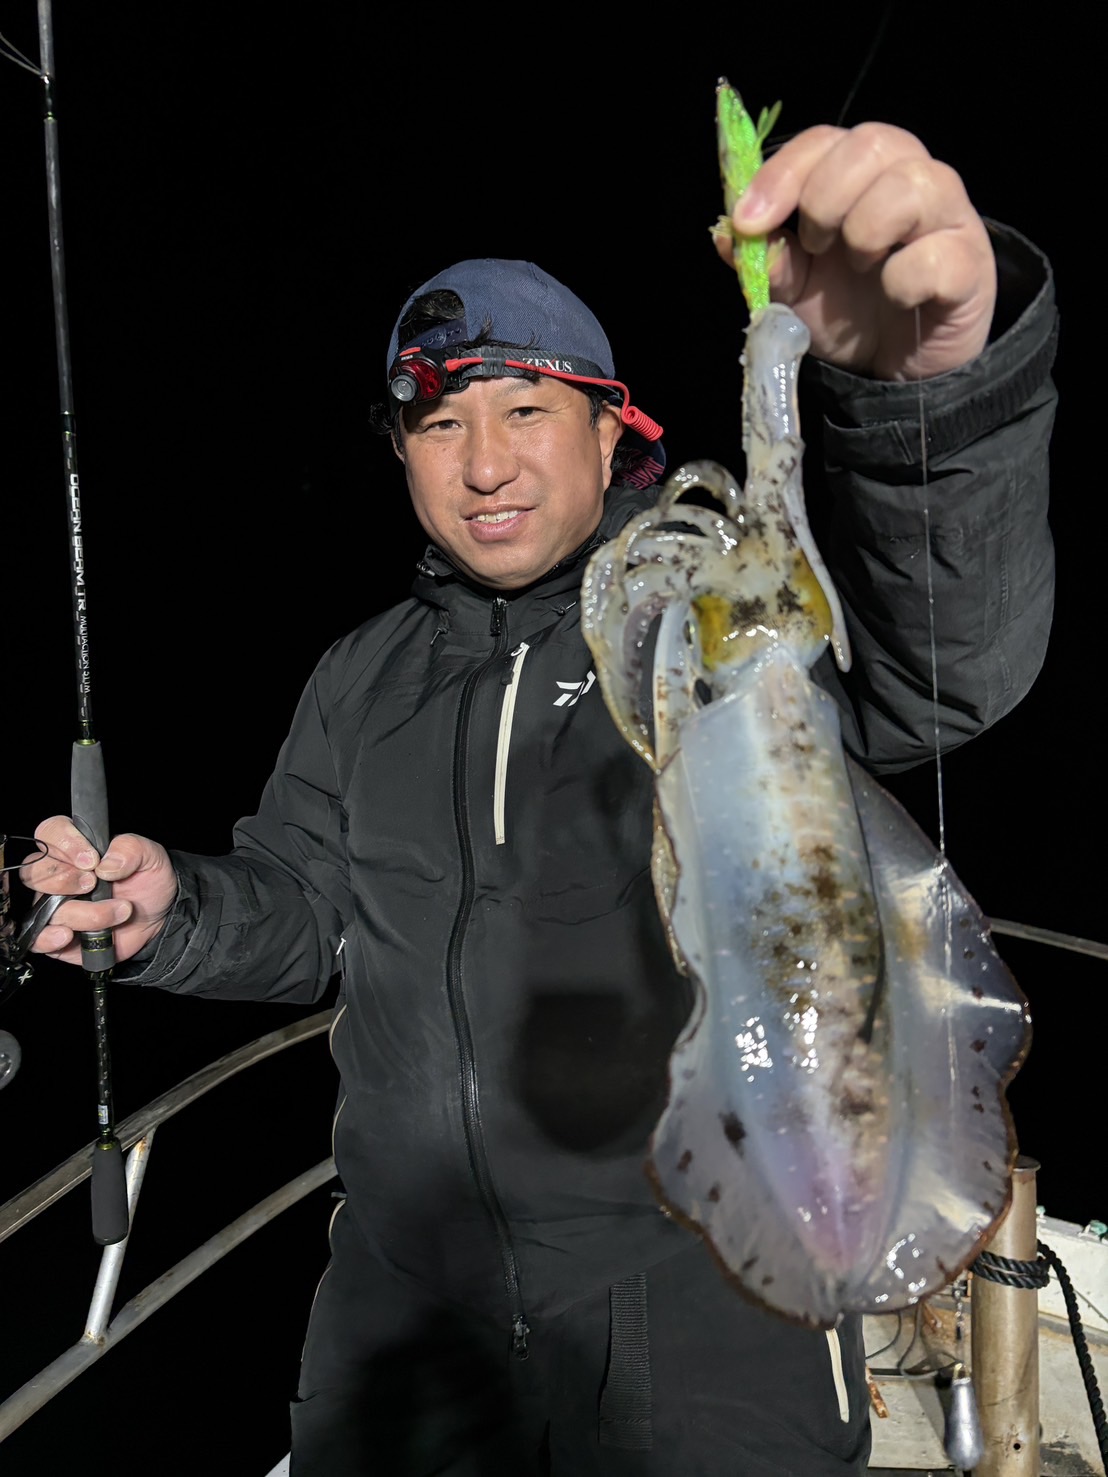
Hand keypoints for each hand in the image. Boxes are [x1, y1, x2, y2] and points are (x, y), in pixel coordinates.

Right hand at [20, 817, 176, 965]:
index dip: (66, 843)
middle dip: (65, 880)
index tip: (92, 860)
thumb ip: (131, 849)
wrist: (156, 919)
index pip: (51, 832)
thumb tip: (107, 864)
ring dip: (84, 913)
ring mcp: (52, 905)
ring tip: (119, 912)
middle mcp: (58, 875)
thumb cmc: (147, 882)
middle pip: (36, 872)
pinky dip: (49, 938)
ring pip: (45, 908)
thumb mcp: (151, 857)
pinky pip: (36, 938)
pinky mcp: (54, 934)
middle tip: (95, 884)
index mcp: (76, 847)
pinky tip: (69, 936)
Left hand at [721, 122, 996, 379]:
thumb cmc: (849, 312)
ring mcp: (947, 216)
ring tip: (861, 267)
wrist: (895, 370)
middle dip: (826, 196)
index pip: (823, 142)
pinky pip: (937, 255)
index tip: (748, 221)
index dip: (781, 174)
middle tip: (816, 245)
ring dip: (867, 230)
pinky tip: (897, 297)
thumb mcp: (795, 289)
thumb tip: (725, 235)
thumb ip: (766, 260)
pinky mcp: (971, 263)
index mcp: (859, 174)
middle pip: (873, 143)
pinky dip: (904, 280)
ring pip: (914, 184)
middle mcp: (908, 178)